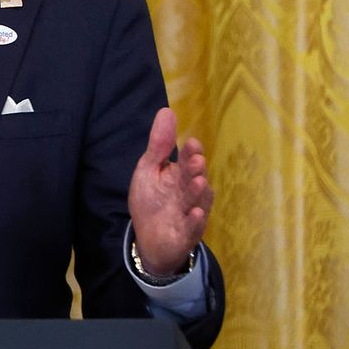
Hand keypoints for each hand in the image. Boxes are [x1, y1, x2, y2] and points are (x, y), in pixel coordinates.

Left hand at [127, 107, 213, 275]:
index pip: (188, 161)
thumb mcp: (149, 169)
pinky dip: (194, 221)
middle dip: (196, 171)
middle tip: (196, 161)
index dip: (191, 153)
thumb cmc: (151, 200)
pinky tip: (193, 213)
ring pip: (197, 202)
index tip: (192, 143)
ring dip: (197, 193)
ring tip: (199, 182)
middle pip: (194, 180)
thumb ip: (159, 144)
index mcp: (180, 175)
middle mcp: (190, 192)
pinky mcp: (186, 234)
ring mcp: (190, 213)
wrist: (150, 237)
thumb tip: (167, 110)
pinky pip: (192, 227)